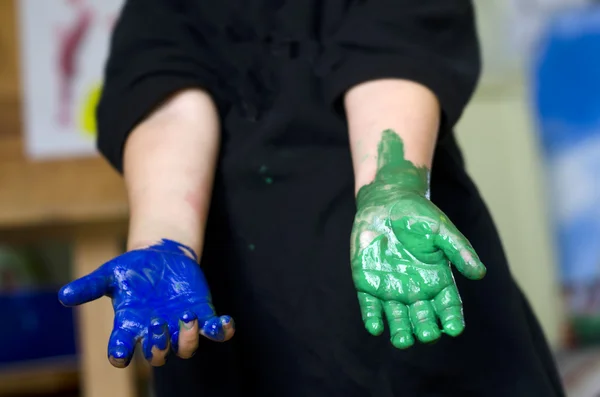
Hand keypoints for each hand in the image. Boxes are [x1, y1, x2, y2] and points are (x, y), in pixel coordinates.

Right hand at [58, 239, 233, 366]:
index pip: (122, 351)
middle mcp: (155, 332)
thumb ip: (90, 287)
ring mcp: (180, 326)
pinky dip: (222, 330)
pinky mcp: (202, 315)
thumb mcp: (110, 275)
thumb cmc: (133, 269)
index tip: (120, 352)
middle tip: (158, 324)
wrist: (162, 257)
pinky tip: (226, 322)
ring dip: (187, 339)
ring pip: (185, 348)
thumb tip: (63, 296)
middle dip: (157, 345)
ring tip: (187, 317)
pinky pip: (214, 331)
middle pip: (157, 355)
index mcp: (130, 326)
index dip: (121, 355)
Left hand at [351, 130, 484, 348]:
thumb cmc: (417, 215)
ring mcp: (391, 288)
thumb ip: (459, 250)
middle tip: (428, 335)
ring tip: (403, 341)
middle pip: (424, 317)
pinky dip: (372, 318)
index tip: (454, 329)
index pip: (448, 306)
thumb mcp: (441, 229)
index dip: (452, 318)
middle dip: (426, 328)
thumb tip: (480, 273)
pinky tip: (375, 327)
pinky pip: (370, 306)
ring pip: (398, 318)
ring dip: (400, 332)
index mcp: (437, 279)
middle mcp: (416, 289)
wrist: (385, 202)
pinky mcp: (368, 283)